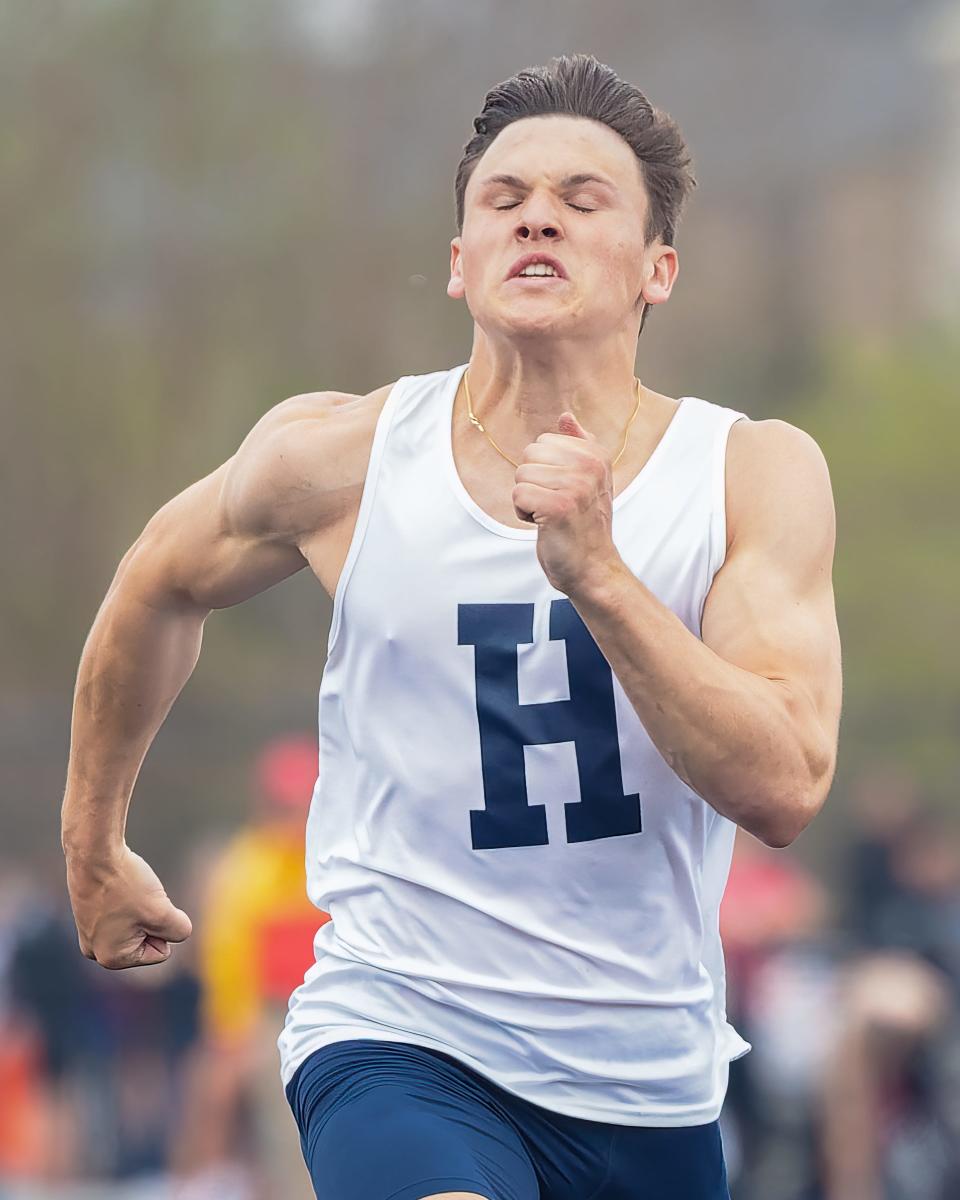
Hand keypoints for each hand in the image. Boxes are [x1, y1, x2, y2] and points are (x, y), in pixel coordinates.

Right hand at [65, 844, 192, 968]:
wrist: (94, 852)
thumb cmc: (125, 883)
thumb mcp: (163, 912)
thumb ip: (179, 930)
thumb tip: (177, 933)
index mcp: (112, 958)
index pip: (161, 952)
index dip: (162, 927)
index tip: (143, 908)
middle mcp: (95, 950)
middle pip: (147, 939)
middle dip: (149, 918)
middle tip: (134, 898)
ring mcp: (89, 931)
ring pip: (137, 922)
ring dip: (140, 907)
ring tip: (123, 891)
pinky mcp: (88, 913)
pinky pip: (123, 910)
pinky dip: (126, 897)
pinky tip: (114, 886)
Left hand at [513, 411, 621, 594]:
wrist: (592, 567)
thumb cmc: (585, 524)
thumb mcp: (590, 480)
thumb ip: (580, 445)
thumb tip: (566, 416)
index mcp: (596, 454)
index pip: (544, 442)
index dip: (544, 468)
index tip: (563, 490)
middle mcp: (589, 466)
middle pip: (529, 455)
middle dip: (533, 482)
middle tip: (554, 504)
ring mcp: (576, 485)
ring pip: (521, 475)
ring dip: (527, 499)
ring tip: (549, 515)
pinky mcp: (559, 506)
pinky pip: (518, 494)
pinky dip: (523, 513)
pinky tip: (542, 525)